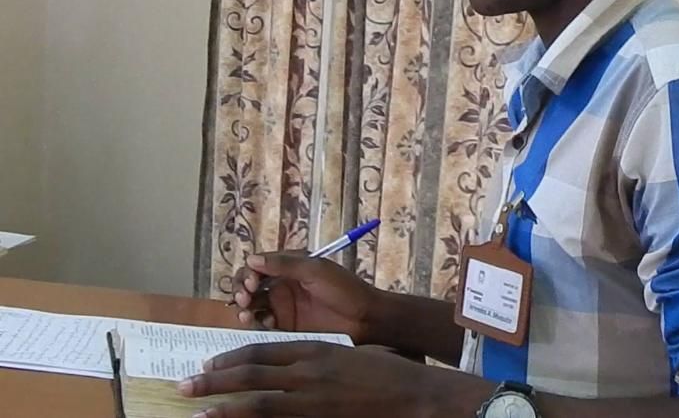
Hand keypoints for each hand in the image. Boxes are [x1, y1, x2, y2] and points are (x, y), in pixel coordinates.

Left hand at [178, 342, 492, 417]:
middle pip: (251, 374)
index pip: (262, 351)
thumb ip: (317, 361)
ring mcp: (312, 399)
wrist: (415, 393)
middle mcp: (308, 371)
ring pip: (257, 402)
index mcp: (315, 349)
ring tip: (196, 414)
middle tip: (184, 387)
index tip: (208, 363)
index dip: (231, 357)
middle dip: (213, 381)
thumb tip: (289, 370)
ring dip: (223, 408)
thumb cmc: (387, 371)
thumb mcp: (348, 355)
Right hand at [231, 253, 379, 342]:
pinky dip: (256, 323)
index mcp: (290, 265)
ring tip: (247, 314)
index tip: (252, 283)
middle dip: (241, 290)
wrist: (365, 318)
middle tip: (245, 299)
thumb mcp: (316, 270)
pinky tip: (262, 323)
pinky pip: (262, 324)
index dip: (249, 272)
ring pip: (252, 305)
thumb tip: (252, 259)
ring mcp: (283, 306)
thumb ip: (284, 264)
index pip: (258, 265)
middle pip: (249, 284)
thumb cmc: (345, 289)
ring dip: (244, 307)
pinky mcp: (286, 326)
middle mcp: (283, 284)